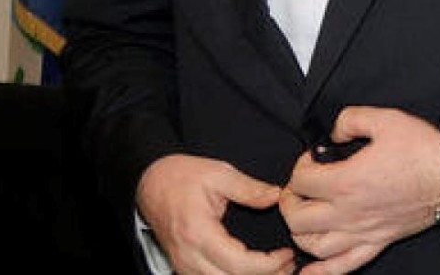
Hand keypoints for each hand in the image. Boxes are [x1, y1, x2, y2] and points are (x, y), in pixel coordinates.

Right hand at [136, 153, 296, 274]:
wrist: (150, 183)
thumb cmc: (181, 176)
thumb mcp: (219, 173)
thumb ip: (249, 188)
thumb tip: (276, 196)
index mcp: (199, 233)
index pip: (239, 264)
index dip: (268, 265)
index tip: (287, 254)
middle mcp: (189, 257)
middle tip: (289, 264)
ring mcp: (184, 265)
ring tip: (275, 268)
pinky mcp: (184, 267)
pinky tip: (251, 271)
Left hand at [281, 107, 439, 273]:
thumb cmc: (422, 150)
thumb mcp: (385, 119)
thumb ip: (350, 120)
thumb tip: (334, 132)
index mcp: (347, 181)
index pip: (301, 181)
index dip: (300, 165)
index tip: (312, 158)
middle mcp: (349, 212)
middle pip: (297, 218)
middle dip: (290, 201)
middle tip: (299, 188)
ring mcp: (362, 232)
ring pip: (314, 246)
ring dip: (300, 232)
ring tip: (304, 217)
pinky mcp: (377, 243)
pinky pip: (343, 266)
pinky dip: (321, 272)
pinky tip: (309, 270)